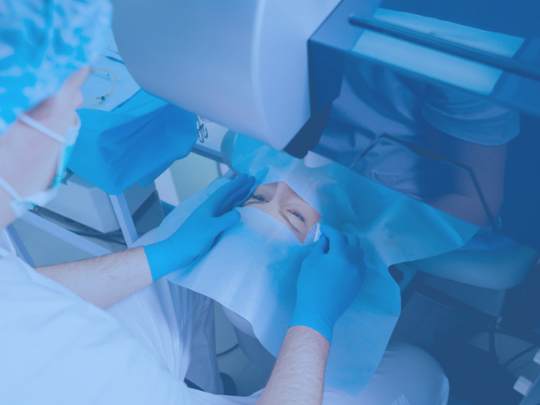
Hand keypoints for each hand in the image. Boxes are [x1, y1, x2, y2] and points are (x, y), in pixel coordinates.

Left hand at [145, 174, 255, 279]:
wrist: (177, 251)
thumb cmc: (191, 239)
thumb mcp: (209, 229)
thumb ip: (224, 221)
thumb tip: (239, 213)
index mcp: (209, 207)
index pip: (225, 192)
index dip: (236, 184)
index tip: (247, 176)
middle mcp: (210, 210)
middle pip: (228, 196)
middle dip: (240, 188)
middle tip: (252, 180)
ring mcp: (210, 218)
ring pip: (227, 204)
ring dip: (238, 197)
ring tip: (248, 190)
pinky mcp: (211, 226)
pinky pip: (226, 213)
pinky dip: (234, 209)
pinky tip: (238, 209)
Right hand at [290, 225, 366, 342]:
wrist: (319, 310)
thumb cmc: (311, 285)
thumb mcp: (311, 261)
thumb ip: (320, 247)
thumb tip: (326, 239)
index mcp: (341, 254)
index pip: (336, 235)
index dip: (328, 230)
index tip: (322, 229)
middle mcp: (354, 261)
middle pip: (352, 239)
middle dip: (341, 235)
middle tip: (330, 238)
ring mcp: (359, 272)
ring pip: (359, 251)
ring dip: (349, 246)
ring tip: (337, 248)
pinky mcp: (359, 281)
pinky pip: (361, 264)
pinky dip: (354, 258)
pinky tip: (344, 261)